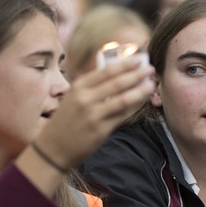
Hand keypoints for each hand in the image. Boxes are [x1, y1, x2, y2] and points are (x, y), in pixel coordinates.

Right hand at [35, 57, 154, 168]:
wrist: (54, 147)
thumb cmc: (65, 120)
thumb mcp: (73, 97)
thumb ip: (92, 86)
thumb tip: (116, 72)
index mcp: (78, 87)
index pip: (106, 71)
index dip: (125, 64)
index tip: (139, 58)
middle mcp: (86, 99)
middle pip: (117, 83)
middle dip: (136, 74)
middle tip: (150, 69)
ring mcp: (94, 115)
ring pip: (123, 99)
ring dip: (140, 91)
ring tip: (152, 84)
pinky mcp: (101, 130)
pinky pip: (122, 116)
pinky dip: (134, 107)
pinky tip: (142, 101)